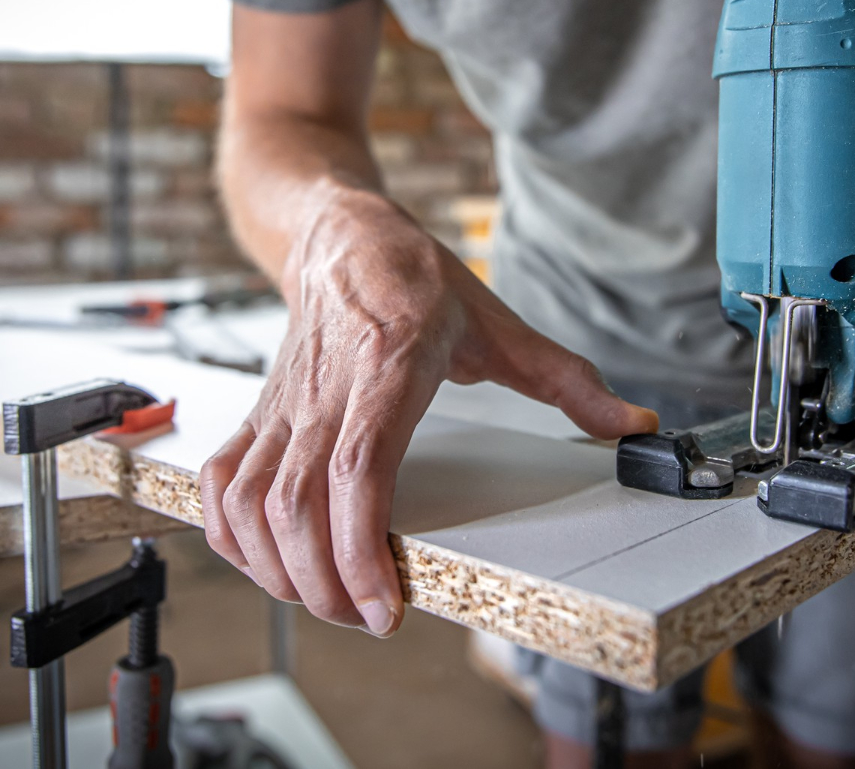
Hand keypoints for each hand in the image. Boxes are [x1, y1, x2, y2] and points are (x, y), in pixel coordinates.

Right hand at [198, 185, 658, 635]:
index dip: (360, 545)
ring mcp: (283, 406)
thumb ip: (568, 380)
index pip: (357, 468)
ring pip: (251, 503)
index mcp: (389, 366)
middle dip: (323, 582)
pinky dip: (230, 536)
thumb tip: (634, 423)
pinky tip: (264, 563)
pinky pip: (221, 484)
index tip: (383, 604)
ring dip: (277, 569)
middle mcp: (327, 391)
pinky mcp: (258, 416)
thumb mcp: (500, 323)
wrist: (342, 237)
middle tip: (367, 617)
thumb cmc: (415, 279)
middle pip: (296, 504)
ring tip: (326, 600)